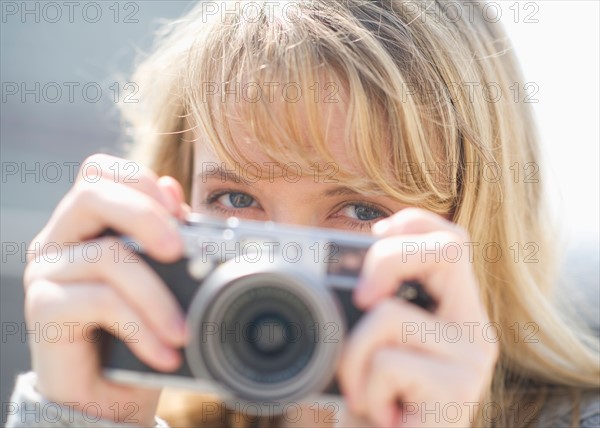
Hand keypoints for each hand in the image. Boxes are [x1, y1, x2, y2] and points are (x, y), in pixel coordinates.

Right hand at [23, 154, 188, 425]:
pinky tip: (163, 351)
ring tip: (182, 331)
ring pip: (107, 256)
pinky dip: (141, 326)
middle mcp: (60, 240)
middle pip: (92, 194)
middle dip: (145, 216)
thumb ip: (165, 234)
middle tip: (180, 251)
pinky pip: (100, 301)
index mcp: (88, 224)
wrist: (109, 394)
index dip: (139, 179)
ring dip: (157, 296)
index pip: (99, 171)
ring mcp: (47, 272)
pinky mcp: (43, 308)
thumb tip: (173, 187)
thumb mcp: (162, 280)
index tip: (178, 211)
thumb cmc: (138, 330)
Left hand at [337, 208, 498, 426]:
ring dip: (351, 357)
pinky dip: (363, 391)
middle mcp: (474, 331)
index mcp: (455, 312)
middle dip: (385, 260)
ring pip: (389, 314)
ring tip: (364, 393)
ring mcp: (470, 361)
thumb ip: (372, 308)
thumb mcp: (373, 346)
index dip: (417, 222)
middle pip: (447, 251)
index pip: (454, 242)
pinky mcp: (456, 393)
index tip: (374, 234)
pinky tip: (381, 415)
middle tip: (360, 298)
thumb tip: (333, 268)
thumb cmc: (377, 403)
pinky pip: (385, 363)